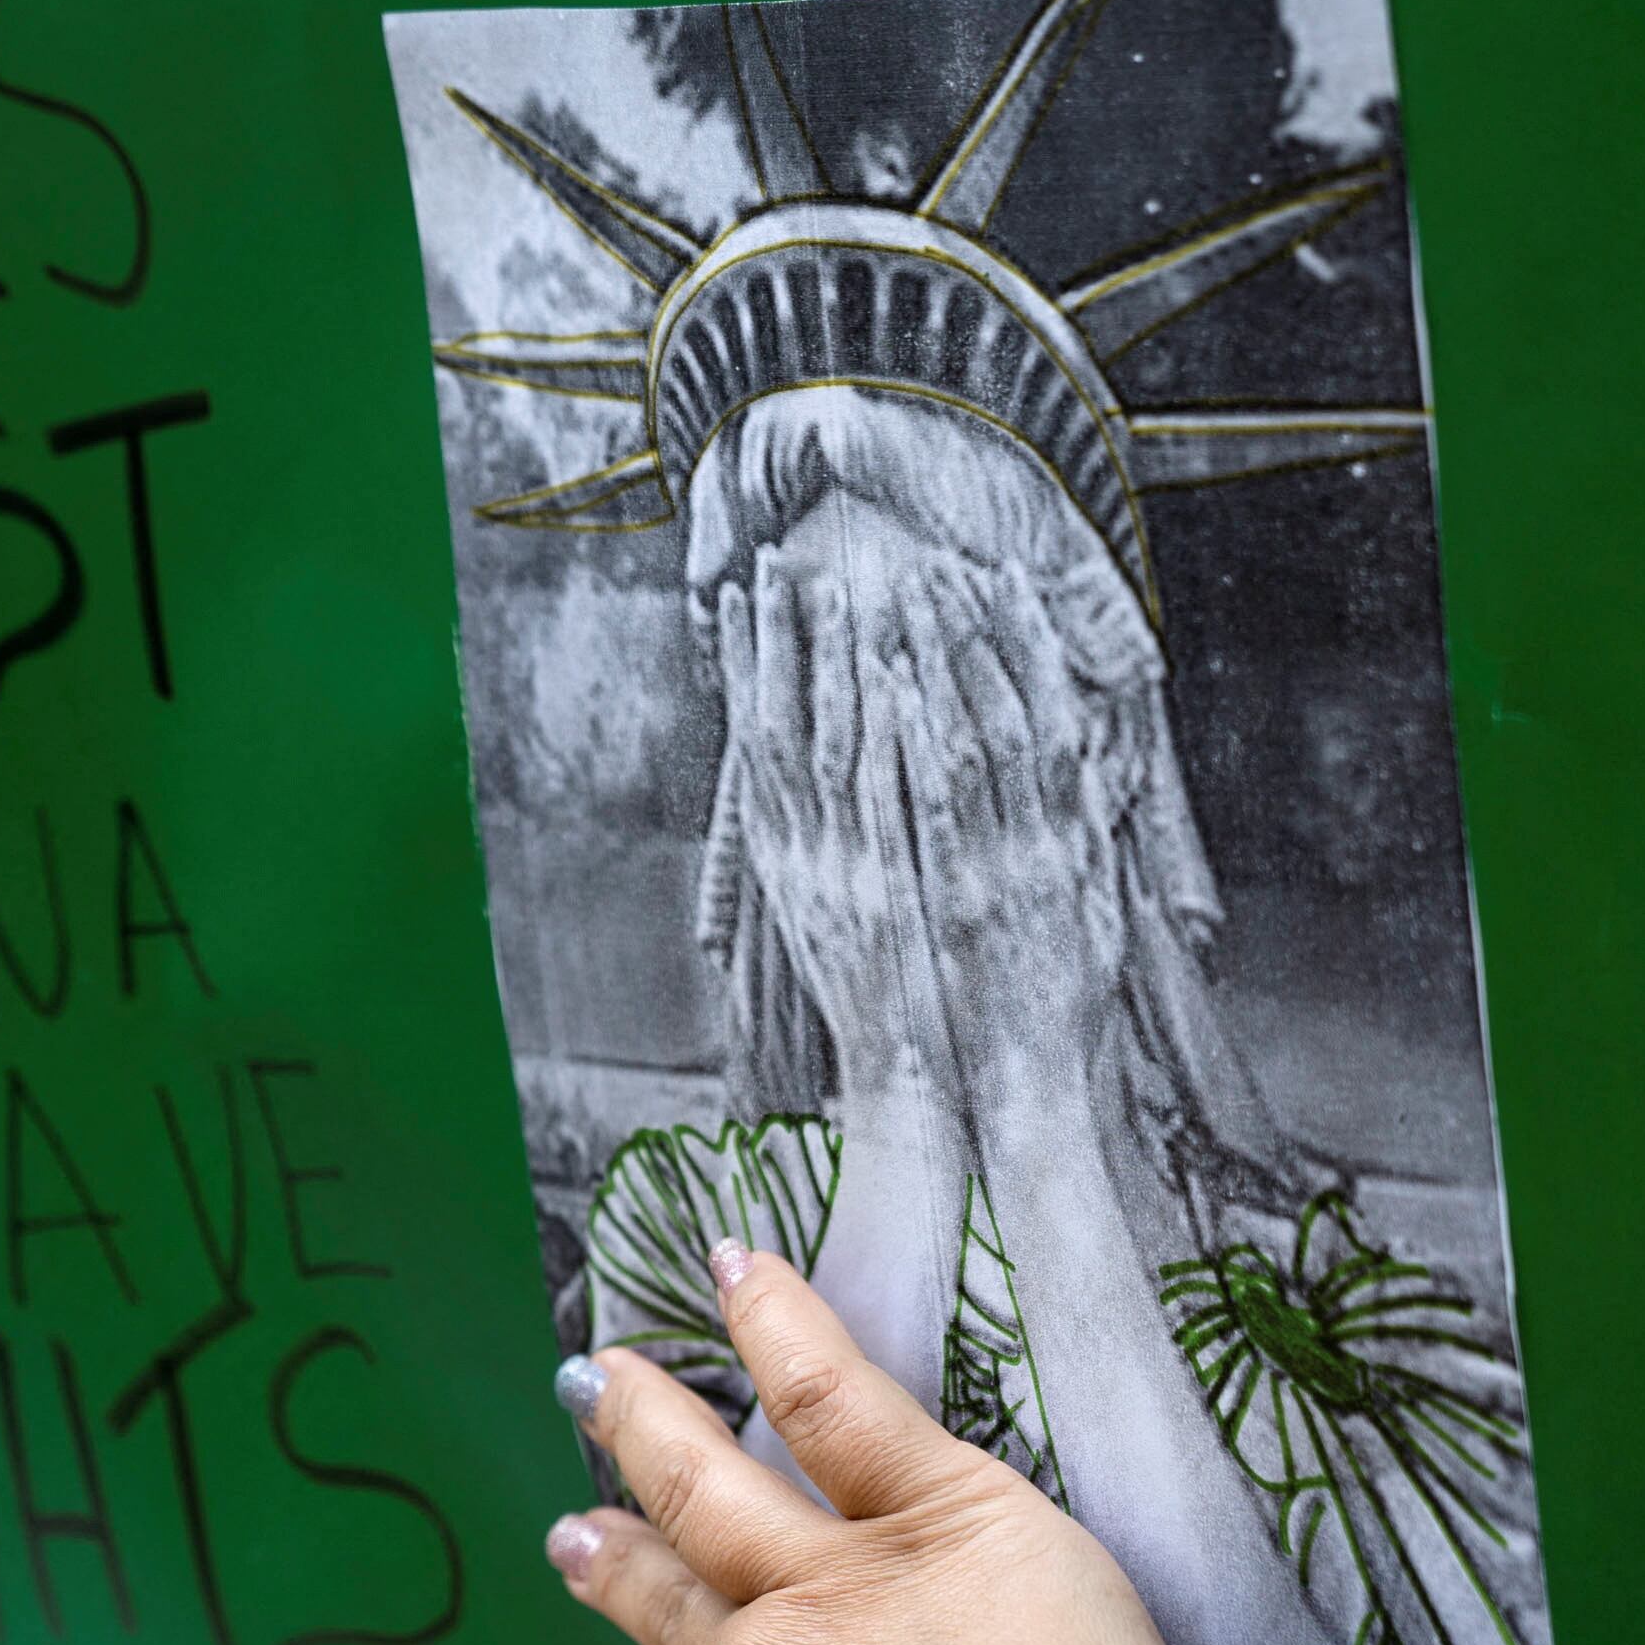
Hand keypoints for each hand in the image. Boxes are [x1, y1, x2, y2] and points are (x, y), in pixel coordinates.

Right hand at [713, 535, 920, 1090]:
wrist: (906, 1083)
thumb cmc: (875, 1003)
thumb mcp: (824, 919)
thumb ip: (814, 850)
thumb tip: (803, 791)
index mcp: (785, 860)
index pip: (756, 741)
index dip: (747, 665)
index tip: (739, 598)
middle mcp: (807, 858)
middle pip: (785, 727)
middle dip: (780, 641)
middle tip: (777, 562)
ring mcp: (854, 872)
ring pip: (841, 746)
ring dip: (837, 664)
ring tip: (841, 588)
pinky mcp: (905, 889)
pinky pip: (898, 794)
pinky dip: (897, 732)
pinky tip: (903, 673)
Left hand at [883, 562, 1124, 1093]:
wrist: (1029, 1082)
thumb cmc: (1062, 1003)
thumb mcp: (1092, 909)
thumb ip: (1083, 837)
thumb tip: (1084, 771)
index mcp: (1071, 841)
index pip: (1055, 716)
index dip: (1031, 644)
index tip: (1006, 579)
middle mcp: (1040, 842)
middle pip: (1010, 711)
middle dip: (975, 631)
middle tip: (940, 560)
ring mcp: (996, 869)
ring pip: (971, 740)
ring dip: (940, 662)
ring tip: (903, 593)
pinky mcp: (954, 900)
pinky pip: (933, 803)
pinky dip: (917, 736)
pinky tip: (892, 681)